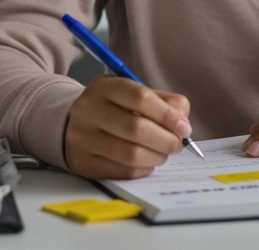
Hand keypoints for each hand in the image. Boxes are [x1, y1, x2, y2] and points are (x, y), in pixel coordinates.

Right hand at [64, 76, 192, 178]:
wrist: (74, 124)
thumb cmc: (114, 108)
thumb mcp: (134, 94)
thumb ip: (164, 103)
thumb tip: (182, 125)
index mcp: (104, 87)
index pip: (141, 98)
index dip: (168, 115)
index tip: (184, 128)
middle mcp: (88, 110)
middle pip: (137, 129)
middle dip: (166, 140)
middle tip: (177, 145)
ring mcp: (82, 138)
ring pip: (131, 154)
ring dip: (157, 157)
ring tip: (163, 154)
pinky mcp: (83, 163)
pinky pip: (123, 172)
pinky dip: (143, 169)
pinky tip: (146, 162)